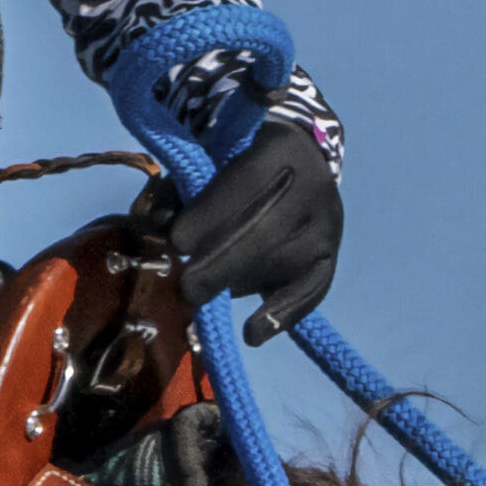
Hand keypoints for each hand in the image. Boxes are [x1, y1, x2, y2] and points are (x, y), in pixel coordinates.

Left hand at [151, 120, 343, 345]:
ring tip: (207, 294)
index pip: (243, 187)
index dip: (211, 218)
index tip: (178, 243)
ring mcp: (326, 228)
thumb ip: (180, 191)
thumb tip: (156, 230)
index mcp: (275, 151)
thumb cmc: (238, 159)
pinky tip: (253, 334)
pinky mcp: (329, 258)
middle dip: (222, 264)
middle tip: (190, 289)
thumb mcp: (207, 159)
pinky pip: (309, 293)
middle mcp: (310, 190)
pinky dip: (280, 316)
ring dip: (238, 283)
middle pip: (266, 234)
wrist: (301, 160)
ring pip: (281, 265)